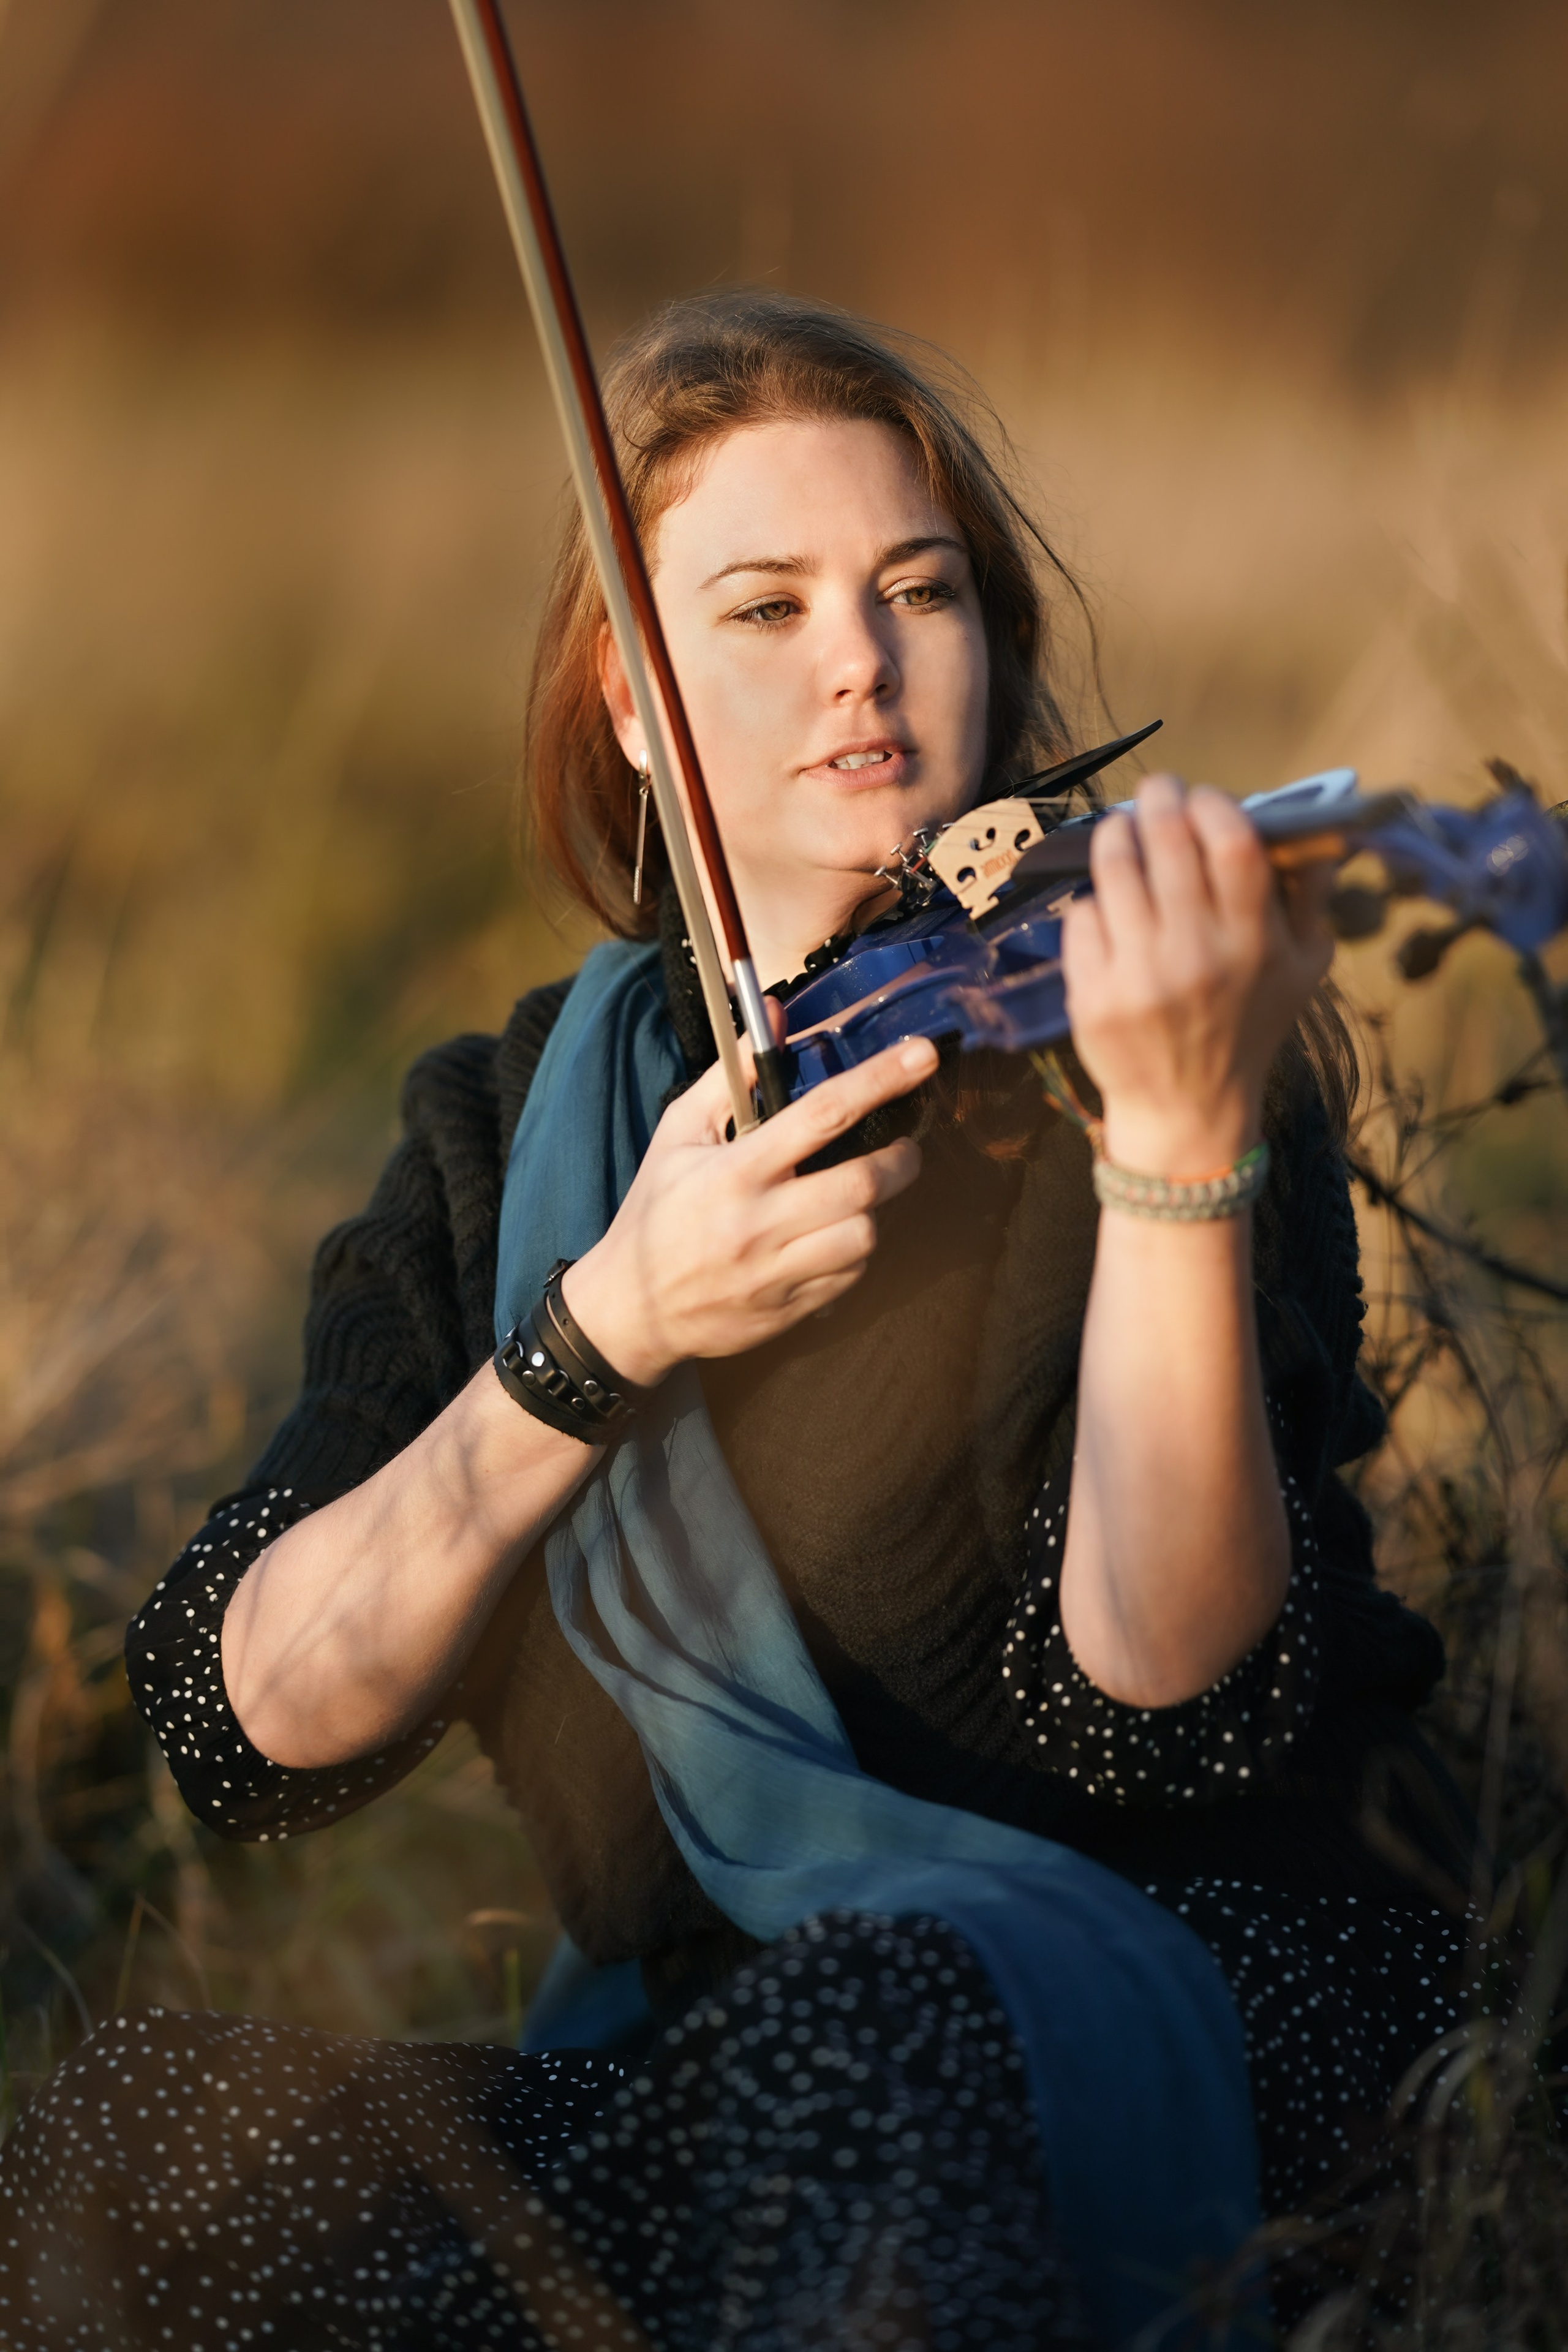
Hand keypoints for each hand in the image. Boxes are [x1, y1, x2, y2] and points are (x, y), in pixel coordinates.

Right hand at [561, 1026, 936, 1387]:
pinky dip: (856, 1251)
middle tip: (903, 1146)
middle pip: (863, 1183)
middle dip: (901, 1159)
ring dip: (877, 1210)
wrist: (632, 1308)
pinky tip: (835, 1235)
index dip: (880, 1079)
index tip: (921, 1055)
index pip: (822, 1113)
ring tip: (863, 1195)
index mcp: (736, 1170)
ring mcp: (777, 1270)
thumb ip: (729, 1072)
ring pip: (865, 1235)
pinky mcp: (790, 1308)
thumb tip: (772, 1012)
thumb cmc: (655, 1210)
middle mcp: (761, 1221)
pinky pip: (851, 1275)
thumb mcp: (678, 1133)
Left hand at [1060, 774, 1334, 1174]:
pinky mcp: (1092, 994)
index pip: (1232, 843)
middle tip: (1157, 792)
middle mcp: (1195, 955)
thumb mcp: (1303, 969)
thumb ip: (1311, 898)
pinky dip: (1095, 900)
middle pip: (1167, 840)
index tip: (1204, 799)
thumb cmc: (1250, 1026)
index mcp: (1253, 943)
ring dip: (1116, 835)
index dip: (1214, 805)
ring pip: (1113, 870)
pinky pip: (1082, 917)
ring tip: (1124, 830)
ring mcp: (1137, 976)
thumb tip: (1313, 830)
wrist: (1190, 1108)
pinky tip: (1110, 906)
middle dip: (1158, 799)